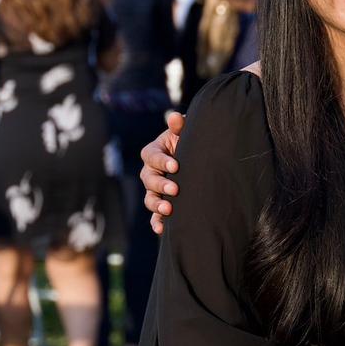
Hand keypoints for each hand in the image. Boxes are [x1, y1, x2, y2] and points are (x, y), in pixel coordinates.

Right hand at [141, 110, 184, 235]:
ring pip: (149, 198)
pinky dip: (156, 222)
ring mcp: (154, 189)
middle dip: (160, 185)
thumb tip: (175, 116)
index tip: (176, 165)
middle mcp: (150, 171)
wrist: (195, 160)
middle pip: (148, 179)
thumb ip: (180, 127)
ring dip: (157, 205)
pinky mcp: (160, 203)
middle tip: (174, 189)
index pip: (152, 156)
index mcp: (154, 152)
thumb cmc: (188, 143)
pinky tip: (161, 229)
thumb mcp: (184, 133)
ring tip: (168, 209)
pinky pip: (155, 215)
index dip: (162, 161)